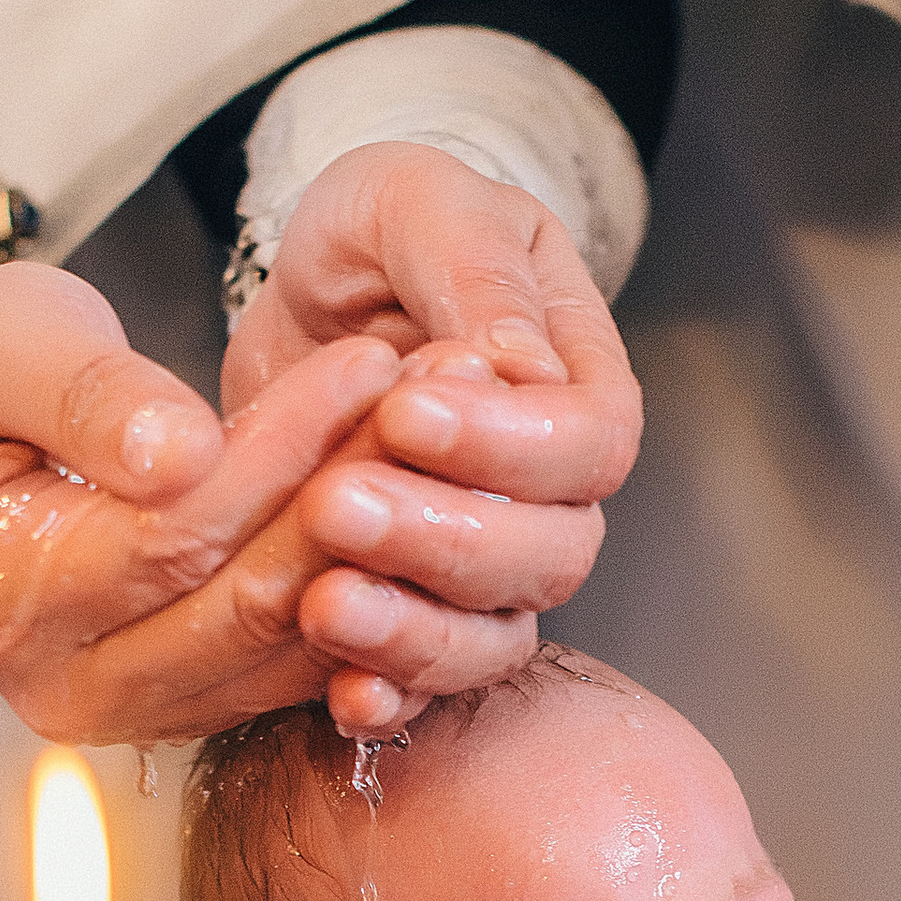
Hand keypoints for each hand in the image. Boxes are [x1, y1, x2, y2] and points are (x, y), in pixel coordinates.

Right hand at [0, 271, 552, 744]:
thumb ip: (82, 394)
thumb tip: (179, 452)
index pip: (168, 538)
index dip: (277, 454)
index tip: (366, 361)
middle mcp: (66, 687)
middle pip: (244, 603)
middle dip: (348, 494)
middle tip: (440, 399)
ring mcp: (139, 713)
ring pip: (291, 638)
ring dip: (378, 538)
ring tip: (442, 432)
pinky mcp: (202, 706)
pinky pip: (308, 659)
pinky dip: (370, 578)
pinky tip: (421, 492)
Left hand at [226, 144, 642, 705]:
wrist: (310, 285)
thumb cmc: (385, 231)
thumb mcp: (419, 204)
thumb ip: (473, 273)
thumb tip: (522, 370)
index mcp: (575, 380)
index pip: (590, 441)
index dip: (509, 444)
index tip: (406, 406)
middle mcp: (549, 488)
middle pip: (549, 553)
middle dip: (443, 538)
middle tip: (337, 501)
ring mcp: (486, 562)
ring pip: (493, 631)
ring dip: (411, 630)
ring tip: (321, 600)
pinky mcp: (412, 607)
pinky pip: (426, 681)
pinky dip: (390, 697)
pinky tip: (341, 694)